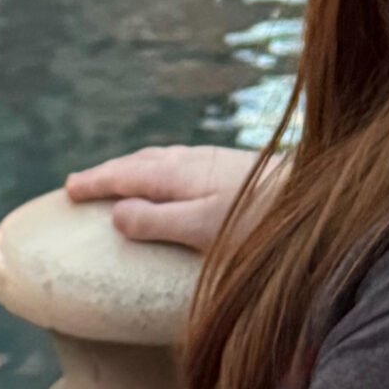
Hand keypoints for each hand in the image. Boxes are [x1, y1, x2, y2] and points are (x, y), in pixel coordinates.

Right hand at [67, 145, 263, 253]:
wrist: (320, 196)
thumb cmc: (260, 223)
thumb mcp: (202, 229)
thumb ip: (158, 221)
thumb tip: (116, 214)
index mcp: (177, 175)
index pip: (124, 176)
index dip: (95, 183)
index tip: (68, 190)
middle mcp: (192, 161)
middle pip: (139, 162)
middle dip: (109, 172)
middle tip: (82, 185)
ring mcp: (215, 161)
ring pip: (161, 159)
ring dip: (134, 168)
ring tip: (120, 179)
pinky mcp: (235, 168)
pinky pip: (181, 163)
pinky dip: (159, 169)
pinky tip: (174, 179)